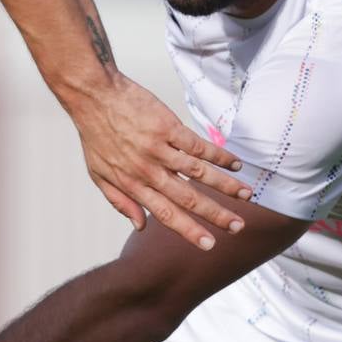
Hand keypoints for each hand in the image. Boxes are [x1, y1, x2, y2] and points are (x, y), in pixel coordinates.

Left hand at [71, 76, 249, 248]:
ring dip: (225, 185)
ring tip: (247, 195)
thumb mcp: (98, 174)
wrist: (94, 96)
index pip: (165, 214)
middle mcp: (149, 170)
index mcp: (133, 184)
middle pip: (188, 198)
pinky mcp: (168, 127)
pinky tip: (235, 164)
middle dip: (216, 215)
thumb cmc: (96, 135)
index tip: (209, 245)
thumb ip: (119, 201)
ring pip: (198, 172)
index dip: (188, 231)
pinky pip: (198, 145)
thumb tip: (140, 227)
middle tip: (238, 227)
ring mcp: (160, 148)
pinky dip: (218, 155)